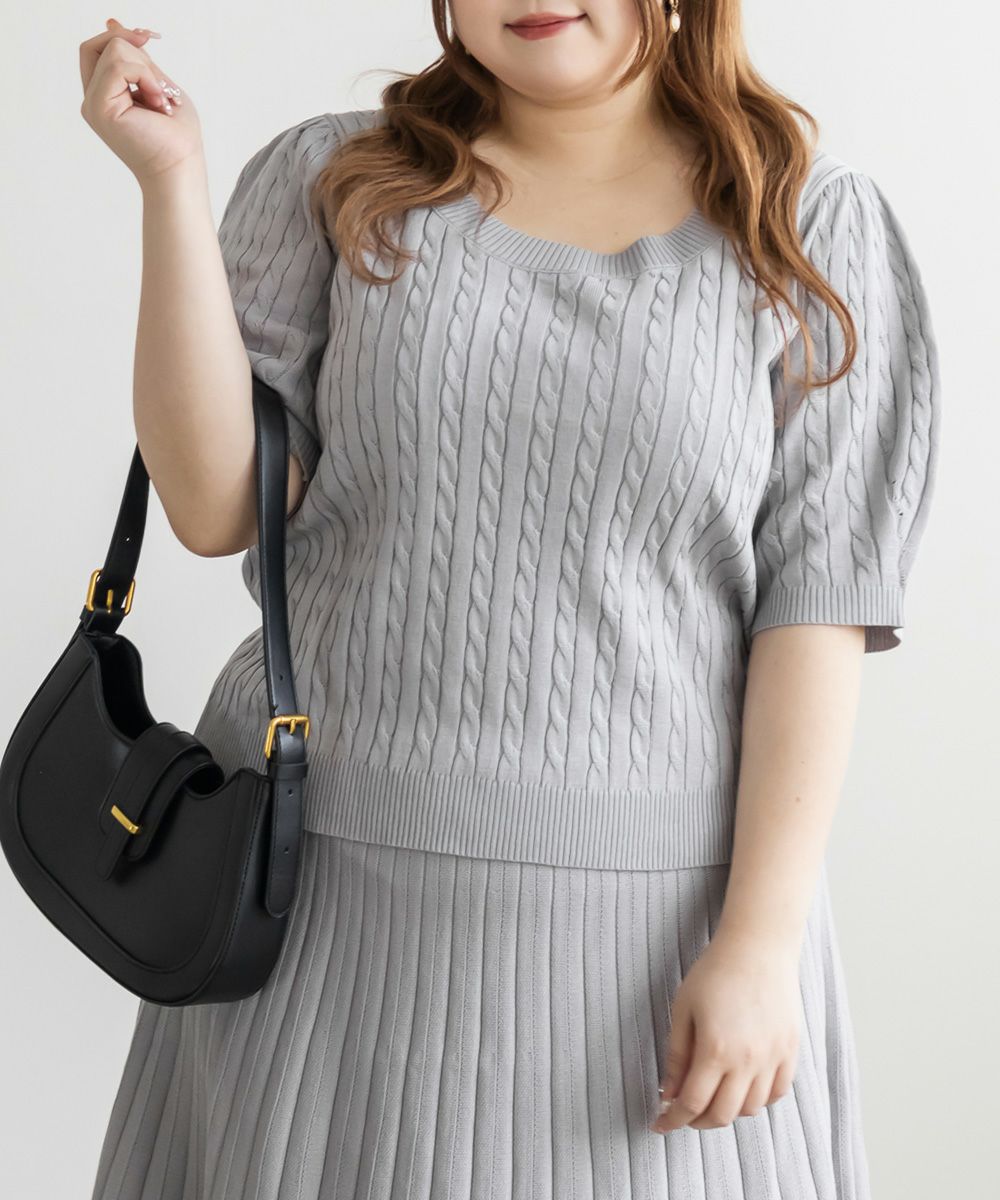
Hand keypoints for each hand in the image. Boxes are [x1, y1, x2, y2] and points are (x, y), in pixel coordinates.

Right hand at [79, 18, 202, 187]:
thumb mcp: (159, 85)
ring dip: (148, 70)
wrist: (182, 170)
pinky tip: (158, 102)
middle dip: (135, 50)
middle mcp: (93, 100)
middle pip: (101, 45)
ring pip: (113, 51)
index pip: (97, 49)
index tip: (148, 37)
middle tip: (161, 83)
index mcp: (104, 95)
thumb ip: (137, 59)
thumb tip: (113, 24)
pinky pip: (118, 66)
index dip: (120, 35)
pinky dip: (146, 76)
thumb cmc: (177, 138)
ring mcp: (94, 104)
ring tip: (163, 102)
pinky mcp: (100, 108)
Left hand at [650, 930, 801, 1132]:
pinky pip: (777, 1093)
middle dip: (697, 1122)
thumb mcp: (683, 1009)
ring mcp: (773, 1058)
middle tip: (682, 1113)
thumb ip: (676, 1055)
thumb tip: (668, 1093)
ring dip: (727, 1112)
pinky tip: (742, 1090)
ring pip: (751, 1109)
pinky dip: (758, 1100)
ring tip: (711, 1097)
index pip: (692, 1104)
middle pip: (722, 1114)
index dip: (673, 1120)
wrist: (757, 948)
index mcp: (715, 1050)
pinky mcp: (790, 1051)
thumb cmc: (714, 972)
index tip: (659, 1124)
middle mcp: (747, 1061)